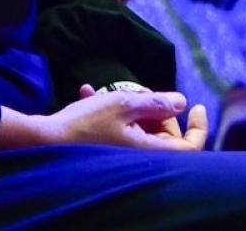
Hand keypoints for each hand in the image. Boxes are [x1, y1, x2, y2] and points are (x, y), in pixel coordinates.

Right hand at [78, 83, 208, 146]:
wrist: (48, 139)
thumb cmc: (86, 124)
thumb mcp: (122, 105)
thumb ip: (156, 102)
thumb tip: (182, 101)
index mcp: (151, 150)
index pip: (191, 145)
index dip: (198, 126)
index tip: (195, 105)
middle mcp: (141, 156)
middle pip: (164, 132)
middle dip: (155, 107)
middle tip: (139, 90)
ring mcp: (123, 154)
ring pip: (140, 127)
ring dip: (128, 105)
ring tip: (108, 90)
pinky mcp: (106, 149)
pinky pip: (117, 129)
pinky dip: (108, 111)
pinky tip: (87, 93)